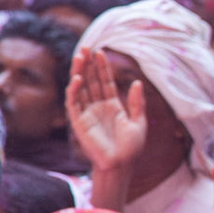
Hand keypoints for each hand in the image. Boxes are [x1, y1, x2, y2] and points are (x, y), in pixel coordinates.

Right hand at [65, 47, 147, 172]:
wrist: (121, 165)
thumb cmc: (131, 148)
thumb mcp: (139, 122)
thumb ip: (138, 103)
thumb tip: (137, 82)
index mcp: (112, 106)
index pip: (105, 82)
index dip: (102, 67)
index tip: (101, 51)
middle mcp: (98, 107)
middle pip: (91, 81)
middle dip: (88, 64)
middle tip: (86, 47)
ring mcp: (87, 113)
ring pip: (81, 88)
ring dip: (79, 72)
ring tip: (80, 56)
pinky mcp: (79, 122)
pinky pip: (74, 103)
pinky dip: (74, 91)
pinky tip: (77, 79)